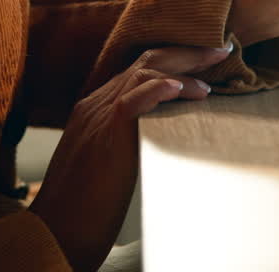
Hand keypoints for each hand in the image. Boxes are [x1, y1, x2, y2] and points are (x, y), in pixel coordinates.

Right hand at [28, 44, 230, 271]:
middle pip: (145, 62)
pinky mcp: (104, 133)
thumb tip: (165, 132)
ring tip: (211, 74)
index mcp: (96, 108)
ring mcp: (98, 115)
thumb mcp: (108, 162)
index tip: (205, 59)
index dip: (174, 60)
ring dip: (183, 69)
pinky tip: (180, 88)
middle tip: (221, 50)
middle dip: (186, 53)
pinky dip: (158, 89)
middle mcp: (96, 104)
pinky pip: (132, 99)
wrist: (57, 229)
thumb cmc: (85, 205)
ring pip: (143, 72)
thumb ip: (129, 139)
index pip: (138, 70)